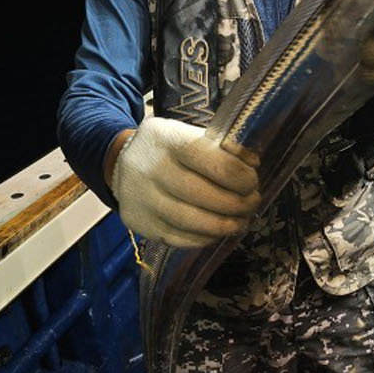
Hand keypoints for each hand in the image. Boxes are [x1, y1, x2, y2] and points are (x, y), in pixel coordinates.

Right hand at [111, 114, 259, 268]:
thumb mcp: (186, 134)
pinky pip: (180, 238)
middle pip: (201, 194)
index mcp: (166, 138)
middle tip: (252, 203)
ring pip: (191, 221)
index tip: (252, 182)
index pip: (208, 159)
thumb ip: (218, 146)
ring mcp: (143, 200)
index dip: (236, 175)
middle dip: (235, 203)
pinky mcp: (142, 224)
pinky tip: (218, 231)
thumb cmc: (166, 150)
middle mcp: (150, 169)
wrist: (121, 166)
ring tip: (240, 221)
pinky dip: (205, 237)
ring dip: (223, 225)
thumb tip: (251, 164)